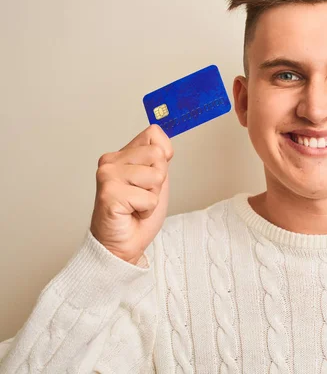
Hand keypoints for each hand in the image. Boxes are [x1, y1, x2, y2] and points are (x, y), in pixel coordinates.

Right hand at [90, 124, 173, 264]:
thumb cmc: (136, 215)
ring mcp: (107, 176)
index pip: (153, 134)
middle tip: (142, 196)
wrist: (122, 245)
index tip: (152, 177)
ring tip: (137, 205)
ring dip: (152, 197)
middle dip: (159, 181)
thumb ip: (159, 160)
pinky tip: (131, 213)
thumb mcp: (156, 181)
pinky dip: (147, 210)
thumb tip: (165, 144)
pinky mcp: (109, 194)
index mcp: (121, 155)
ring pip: (156, 176)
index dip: (163, 156)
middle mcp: (111, 161)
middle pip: (158, 155)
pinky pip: (149, 198)